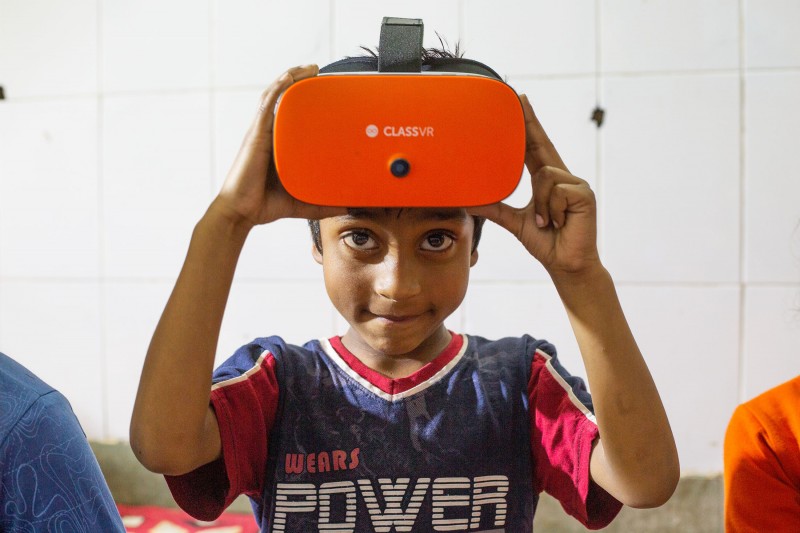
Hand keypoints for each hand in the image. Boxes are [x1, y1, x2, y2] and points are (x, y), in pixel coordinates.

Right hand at [213, 65, 345, 227]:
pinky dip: (278, 88)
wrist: (242, 212)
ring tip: (309, 68)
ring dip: (291, 78)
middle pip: (285, 99)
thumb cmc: (265, 204)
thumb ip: (324, 203)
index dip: (306, 100)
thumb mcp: (302, 202)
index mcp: (280, 145)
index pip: (293, 116)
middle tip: (320, 72)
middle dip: (301, 82)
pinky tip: (289, 78)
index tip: (325, 91)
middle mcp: (270, 134)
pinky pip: (267, 105)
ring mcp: (262, 132)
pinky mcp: (256, 134)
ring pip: (276, 96)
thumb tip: (348, 207)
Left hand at [469, 94, 599, 276]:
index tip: (520, 103)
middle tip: (519, 97)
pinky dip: (551, 209)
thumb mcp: (515, 221)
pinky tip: (558, 221)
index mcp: (547, 180)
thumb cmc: (545, 242)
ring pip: (544, 175)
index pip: (535, 147)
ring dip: (540, 204)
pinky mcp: (584, 194)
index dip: (528, 124)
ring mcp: (575, 184)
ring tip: (546, 221)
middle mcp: (563, 176)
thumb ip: (495, 208)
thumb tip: (469, 200)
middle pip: (543, 144)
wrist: (565, 264)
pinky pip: (556, 190)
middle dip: (530, 122)